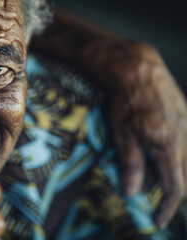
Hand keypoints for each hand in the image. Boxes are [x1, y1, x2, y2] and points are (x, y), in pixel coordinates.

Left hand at [105, 41, 186, 227]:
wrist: (139, 71)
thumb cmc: (127, 102)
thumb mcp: (123, 135)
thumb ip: (131, 164)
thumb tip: (130, 192)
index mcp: (169, 147)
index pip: (175, 188)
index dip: (167, 208)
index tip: (158, 219)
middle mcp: (184, 139)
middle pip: (185, 177)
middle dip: (173, 192)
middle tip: (158, 201)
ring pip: (186, 161)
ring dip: (175, 174)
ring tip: (157, 178)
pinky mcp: (186, 117)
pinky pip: (185, 144)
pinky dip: (176, 156)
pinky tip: (163, 154)